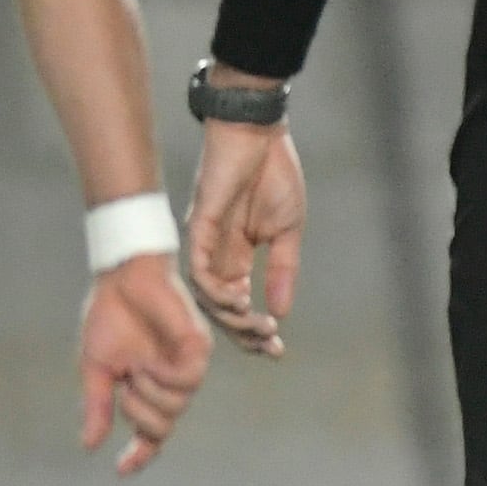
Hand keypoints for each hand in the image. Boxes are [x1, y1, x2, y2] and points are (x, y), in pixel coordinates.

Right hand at [82, 253, 212, 474]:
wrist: (121, 278)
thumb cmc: (109, 317)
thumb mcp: (96, 367)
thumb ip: (97, 405)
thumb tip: (90, 445)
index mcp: (146, 388)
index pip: (150, 432)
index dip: (139, 455)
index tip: (120, 471)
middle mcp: (170, 380)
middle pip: (164, 425)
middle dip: (140, 417)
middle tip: (125, 390)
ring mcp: (186, 363)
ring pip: (178, 405)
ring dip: (150, 396)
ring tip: (135, 372)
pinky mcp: (198, 345)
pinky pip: (189, 379)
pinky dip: (165, 379)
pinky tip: (148, 365)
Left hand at [184, 118, 308, 357]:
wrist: (258, 135)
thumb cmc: (274, 174)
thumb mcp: (288, 230)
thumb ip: (283, 270)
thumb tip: (281, 310)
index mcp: (237, 256)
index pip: (239, 304)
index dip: (255, 330)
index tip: (278, 349)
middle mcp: (216, 255)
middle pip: (219, 309)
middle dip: (243, 333)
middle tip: (268, 346)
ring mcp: (205, 243)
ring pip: (206, 296)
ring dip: (230, 317)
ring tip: (256, 326)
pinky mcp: (199, 227)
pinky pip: (198, 269)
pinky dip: (215, 290)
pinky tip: (238, 301)